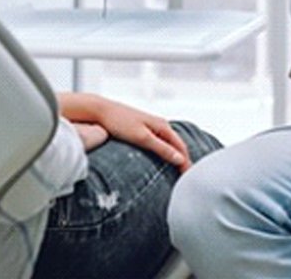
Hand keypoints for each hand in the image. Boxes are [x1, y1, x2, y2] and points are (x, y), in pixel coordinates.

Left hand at [58, 93, 191, 170]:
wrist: (101, 111)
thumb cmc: (120, 122)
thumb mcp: (142, 138)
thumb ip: (162, 148)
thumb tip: (180, 159)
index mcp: (162, 125)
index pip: (181, 146)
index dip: (187, 162)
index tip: (189, 178)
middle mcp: (159, 125)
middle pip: (176, 145)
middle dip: (183, 160)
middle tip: (185, 179)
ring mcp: (150, 127)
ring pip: (168, 144)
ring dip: (174, 157)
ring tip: (176, 172)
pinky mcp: (142, 130)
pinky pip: (159, 143)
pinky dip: (164, 153)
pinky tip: (160, 161)